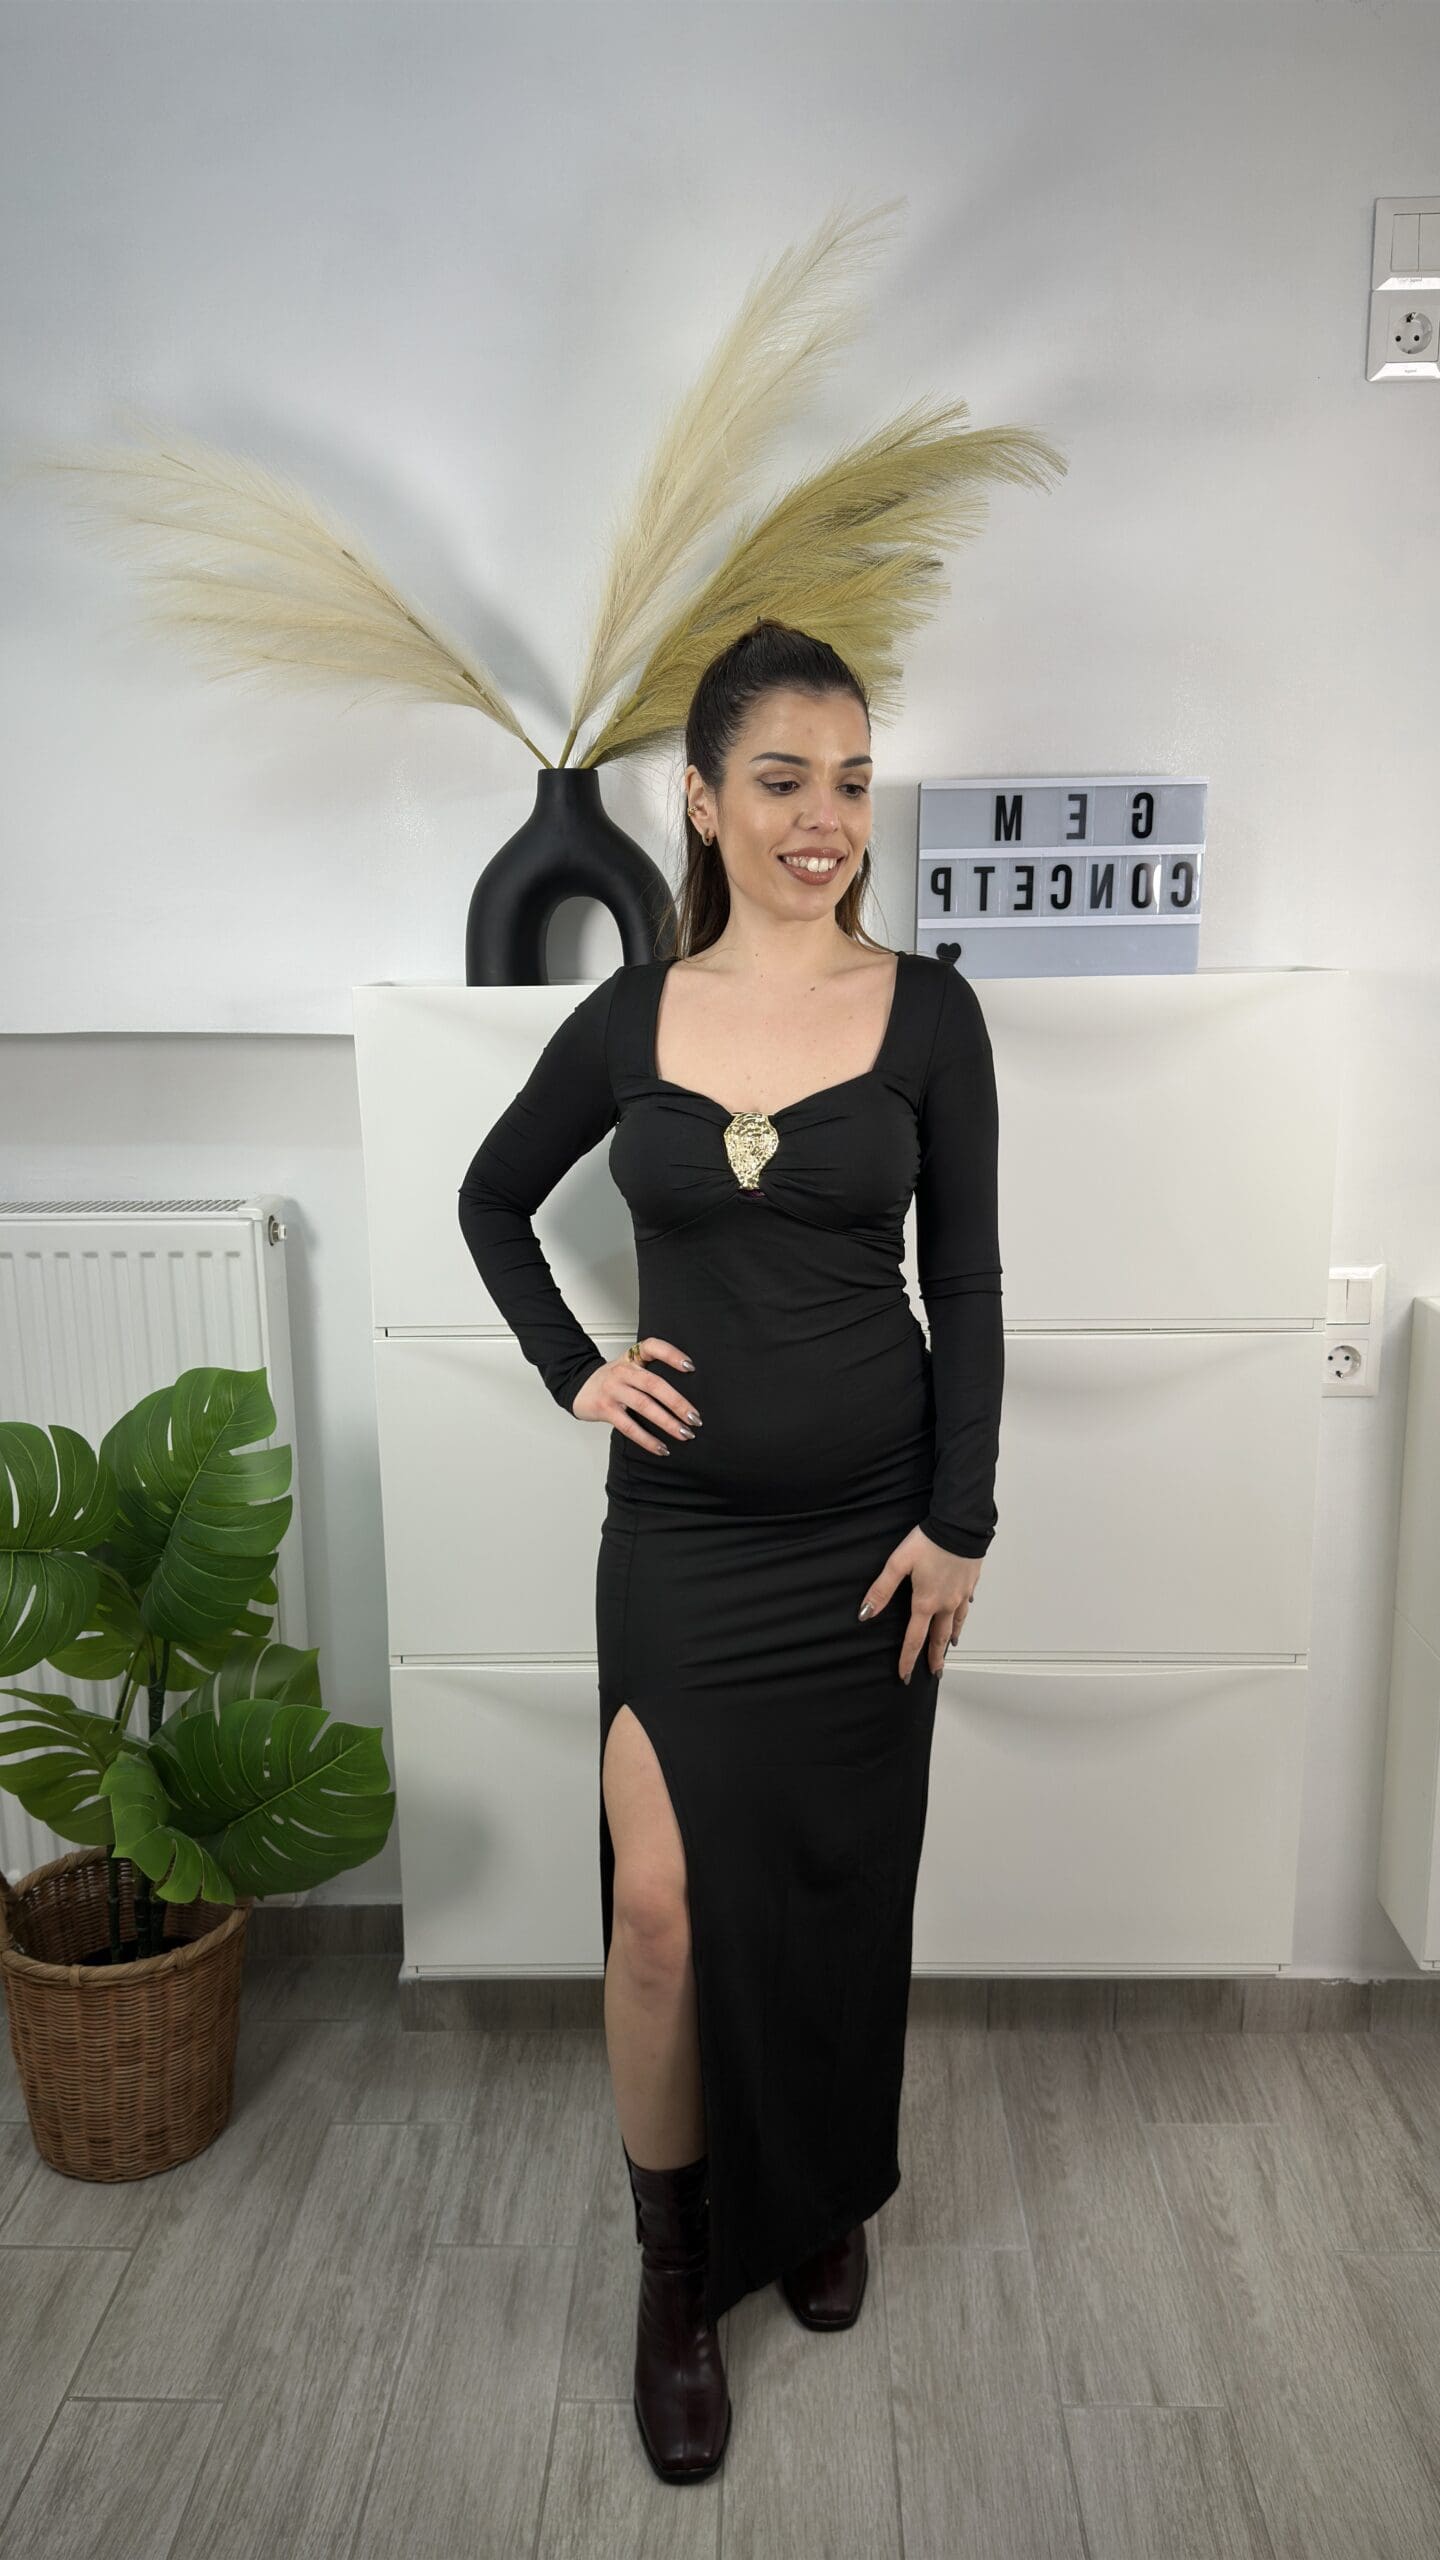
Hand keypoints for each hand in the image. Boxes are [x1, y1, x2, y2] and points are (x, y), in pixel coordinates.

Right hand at [571, 1338, 701, 1454]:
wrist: (578, 1388)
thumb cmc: (612, 1380)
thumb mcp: (629, 1367)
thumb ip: (650, 1371)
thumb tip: (686, 1396)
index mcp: (631, 1358)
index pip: (652, 1347)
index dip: (672, 1355)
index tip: (691, 1367)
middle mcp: (622, 1371)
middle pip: (653, 1384)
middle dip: (677, 1402)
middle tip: (695, 1418)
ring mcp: (613, 1390)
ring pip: (644, 1406)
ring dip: (668, 1422)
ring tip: (685, 1434)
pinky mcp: (605, 1409)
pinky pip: (629, 1427)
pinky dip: (647, 1440)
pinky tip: (661, 1448)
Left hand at [858, 1527, 982, 1683]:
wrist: (960, 1526)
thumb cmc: (928, 1542)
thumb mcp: (898, 1563)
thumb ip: (881, 1590)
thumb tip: (865, 1614)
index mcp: (925, 1603)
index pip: (914, 1639)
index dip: (908, 1659)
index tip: (905, 1675)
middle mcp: (946, 1604)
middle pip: (939, 1638)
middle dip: (935, 1658)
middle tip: (934, 1673)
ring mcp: (960, 1595)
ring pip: (956, 1625)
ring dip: (950, 1641)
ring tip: (948, 1650)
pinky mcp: (970, 1584)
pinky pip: (965, 1608)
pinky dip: (962, 1618)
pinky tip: (960, 1617)